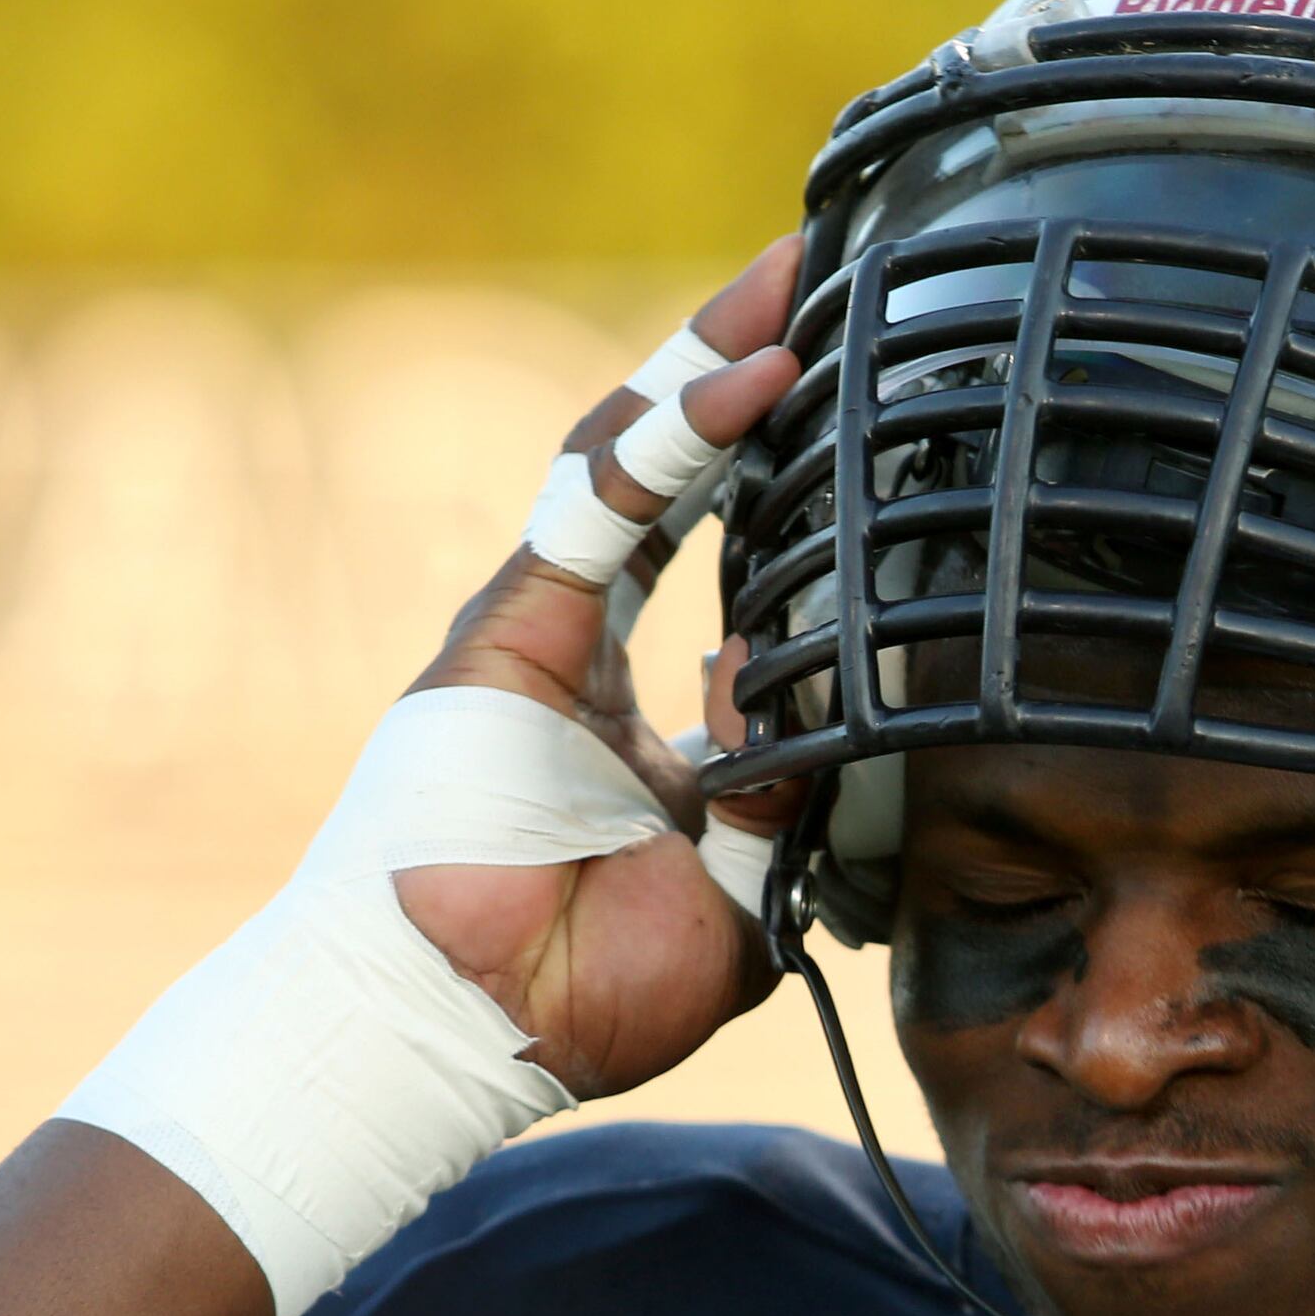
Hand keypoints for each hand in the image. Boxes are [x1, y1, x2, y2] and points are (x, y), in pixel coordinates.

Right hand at [392, 237, 806, 1098]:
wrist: (452, 1039)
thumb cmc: (575, 997)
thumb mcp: (738, 899)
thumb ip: (782, 797)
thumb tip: (810, 689)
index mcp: (626, 715)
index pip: (719, 563)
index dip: (785, 482)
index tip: (863, 410)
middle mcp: (576, 648)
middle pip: (678, 477)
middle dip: (752, 376)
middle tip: (841, 286)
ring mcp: (534, 631)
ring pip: (635, 455)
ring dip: (721, 356)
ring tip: (806, 276)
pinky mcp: (504, 631)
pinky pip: (602, 503)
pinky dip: (685, 432)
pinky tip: (764, 370)